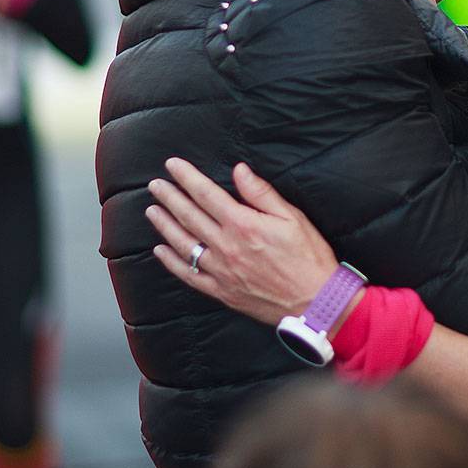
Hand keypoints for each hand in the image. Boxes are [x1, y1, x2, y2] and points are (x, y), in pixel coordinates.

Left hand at [147, 158, 338, 324]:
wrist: (315, 301)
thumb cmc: (308, 258)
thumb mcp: (292, 217)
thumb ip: (262, 193)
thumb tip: (240, 171)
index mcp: (243, 224)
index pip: (207, 194)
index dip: (187, 178)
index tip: (173, 165)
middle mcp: (226, 246)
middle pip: (190, 216)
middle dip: (170, 198)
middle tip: (155, 185)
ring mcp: (221, 270)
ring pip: (184, 244)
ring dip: (165, 225)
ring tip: (153, 211)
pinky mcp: (221, 291)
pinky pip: (189, 275)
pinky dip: (172, 262)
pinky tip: (161, 250)